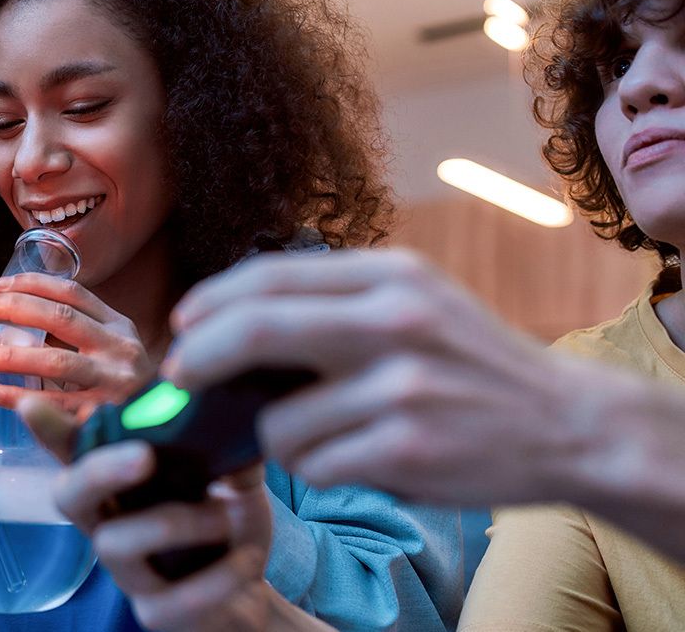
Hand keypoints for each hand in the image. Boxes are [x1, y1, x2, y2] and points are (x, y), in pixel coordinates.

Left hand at [0, 274, 153, 412]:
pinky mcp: (106, 418)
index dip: (32, 284)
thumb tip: (17, 317)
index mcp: (120, 328)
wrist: (161, 443)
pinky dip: (18, 396)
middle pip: (61, 318)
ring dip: (9, 355)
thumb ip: (77, 336)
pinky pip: (53, 404)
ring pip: (56, 360)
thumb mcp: (110, 355)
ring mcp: (117, 383)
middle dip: (14, 308)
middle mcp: (122, 349)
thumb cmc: (125, 397)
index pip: (73, 293)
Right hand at [19, 396, 275, 631]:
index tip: (31, 404)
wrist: (251, 597)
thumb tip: (224, 418)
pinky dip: (218, 575)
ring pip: (113, 544)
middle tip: (142, 456)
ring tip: (230, 513)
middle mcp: (111, 526)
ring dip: (177, 521)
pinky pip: (172, 599)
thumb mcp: (234, 484)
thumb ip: (227, 453)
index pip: (75, 454)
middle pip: (69, 497)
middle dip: (97, 471)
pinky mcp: (156, 614)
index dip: (49, 432)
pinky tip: (248, 560)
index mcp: (123, 487)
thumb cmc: (228, 531)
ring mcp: (129, 574)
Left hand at [164, 249, 589, 506]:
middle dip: (199, 358)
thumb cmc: (472, 365)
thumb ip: (335, 302)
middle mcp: (394, 320)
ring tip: (331, 438)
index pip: (270, 276)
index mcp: (390, 275)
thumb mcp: (416, 302)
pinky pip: (315, 467)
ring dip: (282, 441)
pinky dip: (320, 470)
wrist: (569, 425)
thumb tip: (229, 325)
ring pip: (279, 422)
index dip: (211, 302)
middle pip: (254, 329)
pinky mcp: (405, 448)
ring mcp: (400, 386)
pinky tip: (361, 461)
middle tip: (178, 377)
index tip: (182, 325)